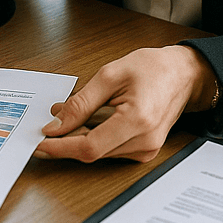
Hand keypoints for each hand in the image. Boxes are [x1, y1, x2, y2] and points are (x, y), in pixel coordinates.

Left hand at [36, 46, 216, 162]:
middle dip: (65, 140)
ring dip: (77, 138)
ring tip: (65, 116)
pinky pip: (110, 150)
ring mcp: (147, 150)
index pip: (89, 147)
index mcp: (137, 120)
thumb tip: (56, 122)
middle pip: (92, 153)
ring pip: (99, 153)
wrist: (183, 74)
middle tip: (46, 124)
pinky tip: (86, 123)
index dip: (60, 147)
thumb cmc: (152, 69)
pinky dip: (93, 139)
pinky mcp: (145, 151)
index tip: (39, 143)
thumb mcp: (109, 75)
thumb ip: (81, 103)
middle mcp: (145, 141)